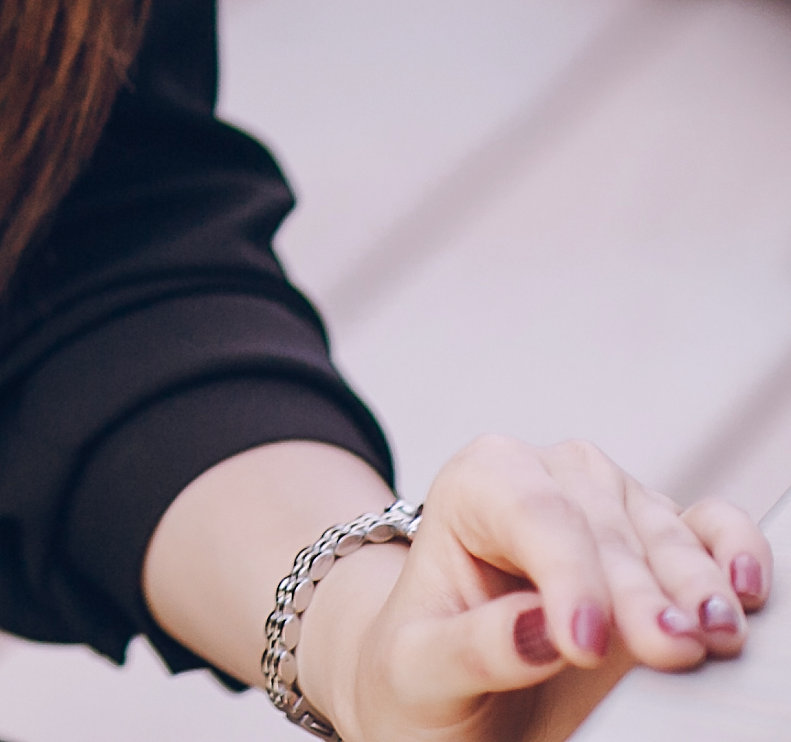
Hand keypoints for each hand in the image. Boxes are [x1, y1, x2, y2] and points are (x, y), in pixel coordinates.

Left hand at [308, 435, 771, 741]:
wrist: (450, 687)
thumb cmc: (424, 668)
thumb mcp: (419, 667)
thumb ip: (472, 646)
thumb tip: (540, 631)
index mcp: (474, 486)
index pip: (531, 514)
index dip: (567, 575)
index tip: (585, 643)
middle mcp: (546, 478)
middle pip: (604, 526)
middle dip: (638, 590)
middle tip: (670, 650)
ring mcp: (611, 505)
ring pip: (662, 528)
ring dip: (695, 584)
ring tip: (714, 636)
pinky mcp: (662, 543)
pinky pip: (711, 528)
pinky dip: (735, 551)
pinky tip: (746, 590)